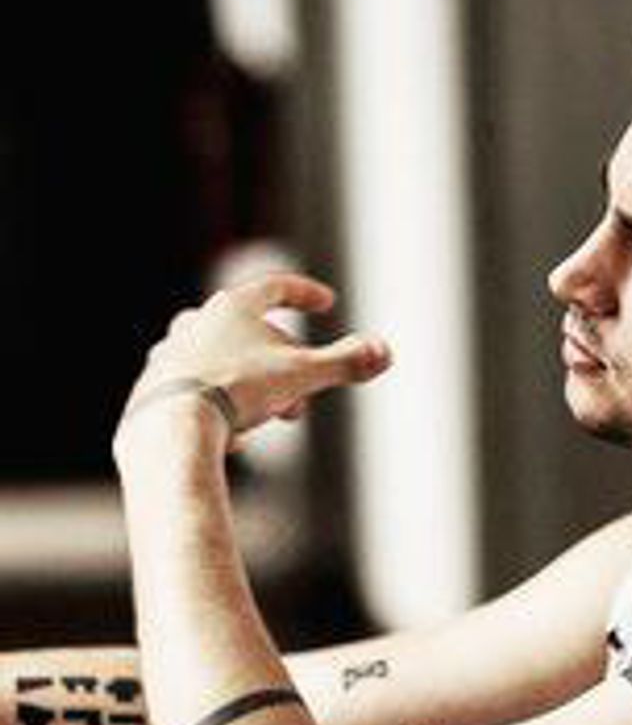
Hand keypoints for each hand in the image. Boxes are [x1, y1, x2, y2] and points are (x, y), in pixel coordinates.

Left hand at [117, 272, 390, 444]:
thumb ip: (345, 363)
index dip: (306, 294)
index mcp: (231, 308)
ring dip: (251, 388)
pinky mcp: (152, 389)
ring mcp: (170, 355)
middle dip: (284, 366)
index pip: (275, 289)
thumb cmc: (237, 391)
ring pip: (223, 365)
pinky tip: (229, 435)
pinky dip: (219, 409)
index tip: (327, 304)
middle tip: (301, 401)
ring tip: (264, 417)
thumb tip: (385, 352)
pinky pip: (197, 395)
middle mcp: (195, 323)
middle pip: (250, 335)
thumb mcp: (303, 375)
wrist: (173, 426)